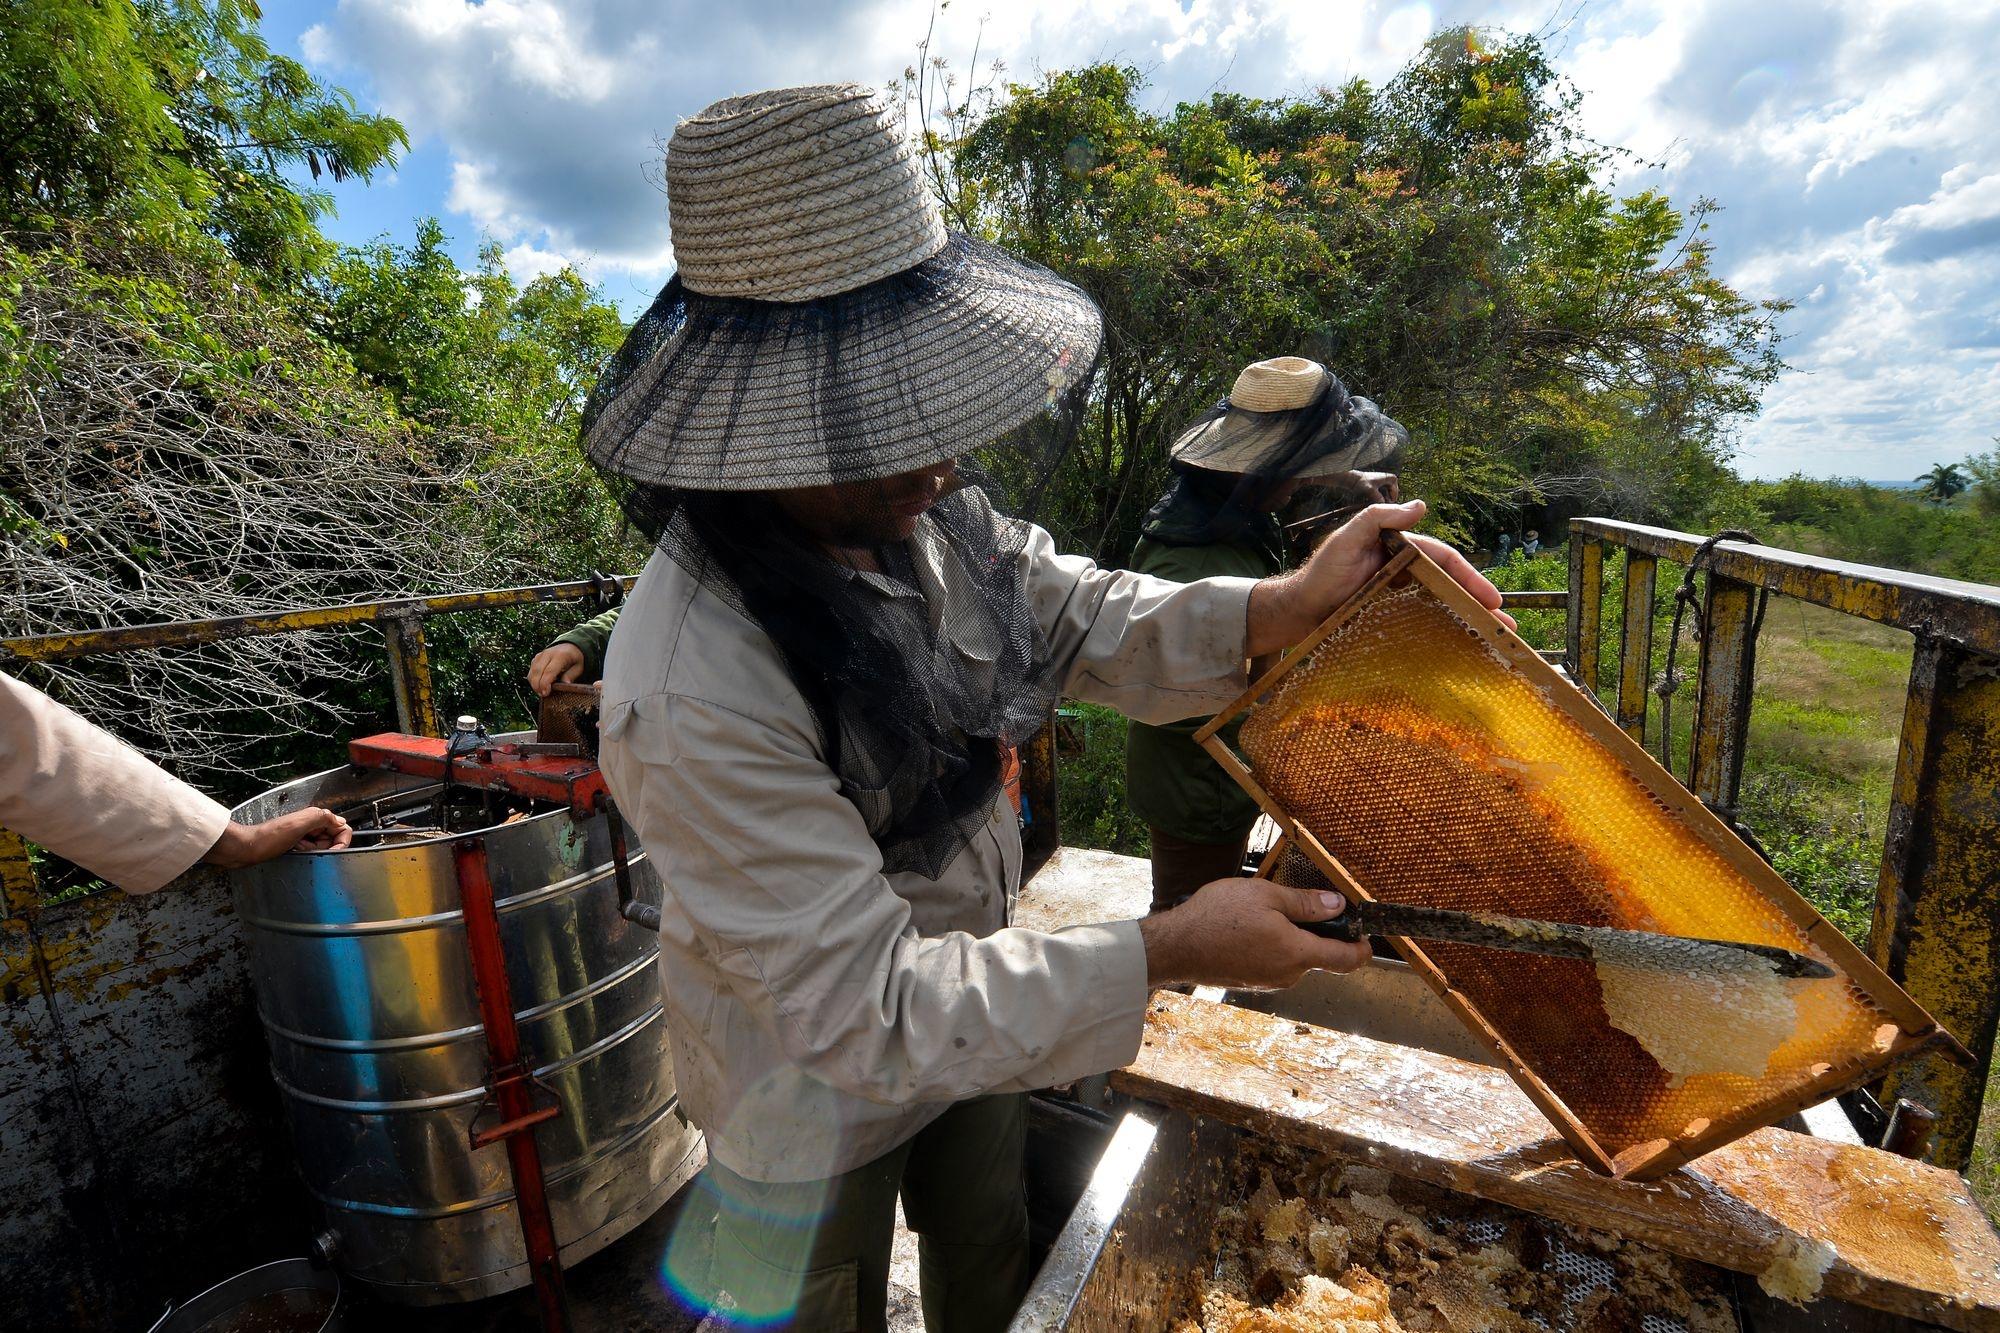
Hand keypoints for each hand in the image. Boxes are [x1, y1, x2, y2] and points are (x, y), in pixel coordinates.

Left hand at [202, 807, 352, 867]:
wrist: (247, 848)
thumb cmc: (268, 838)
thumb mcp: (298, 825)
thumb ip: (322, 818)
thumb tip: (340, 821)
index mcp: (314, 816)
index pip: (342, 827)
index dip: (341, 840)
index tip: (334, 850)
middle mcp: (310, 823)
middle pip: (333, 838)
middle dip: (324, 846)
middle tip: (308, 847)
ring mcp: (303, 834)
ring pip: (322, 846)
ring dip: (313, 851)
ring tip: (298, 849)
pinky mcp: (296, 843)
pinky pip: (311, 851)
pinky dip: (306, 854)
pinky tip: (294, 852)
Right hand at [527, 642, 586, 696]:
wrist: (569, 647)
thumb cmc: (574, 659)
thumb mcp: (578, 667)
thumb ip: (571, 675)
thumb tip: (565, 684)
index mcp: (560, 656)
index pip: (549, 671)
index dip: (545, 683)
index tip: (545, 693)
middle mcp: (548, 654)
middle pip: (538, 671)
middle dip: (538, 685)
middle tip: (542, 695)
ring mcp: (540, 655)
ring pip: (532, 671)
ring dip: (534, 683)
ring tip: (541, 692)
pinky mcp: (536, 658)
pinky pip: (531, 670)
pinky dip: (533, 679)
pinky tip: (539, 686)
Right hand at [1137, 879, 1370, 988]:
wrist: (1175, 947)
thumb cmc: (1217, 918)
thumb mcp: (1265, 896)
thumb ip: (1306, 903)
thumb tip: (1338, 905)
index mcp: (1298, 954)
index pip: (1348, 960)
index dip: (1363, 948)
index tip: (1364, 933)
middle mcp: (1288, 975)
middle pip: (1319, 956)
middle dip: (1316, 932)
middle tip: (1299, 903)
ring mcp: (1269, 982)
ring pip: (1295, 959)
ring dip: (1290, 937)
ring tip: (1264, 911)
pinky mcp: (1252, 982)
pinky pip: (1275, 963)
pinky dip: (1272, 945)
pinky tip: (1249, 927)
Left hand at [1246, 499, 1513, 656]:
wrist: (1297, 609)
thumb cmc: (1321, 572)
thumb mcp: (1347, 538)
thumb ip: (1379, 518)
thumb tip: (1420, 505)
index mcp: (1401, 550)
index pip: (1444, 560)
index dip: (1470, 577)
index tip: (1492, 599)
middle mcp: (1405, 572)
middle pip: (1450, 585)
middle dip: (1479, 603)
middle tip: (1505, 627)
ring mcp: (1399, 597)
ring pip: (1442, 606)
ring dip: (1469, 621)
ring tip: (1495, 640)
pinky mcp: (1391, 619)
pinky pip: (1424, 624)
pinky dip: (1446, 633)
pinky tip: (1462, 649)